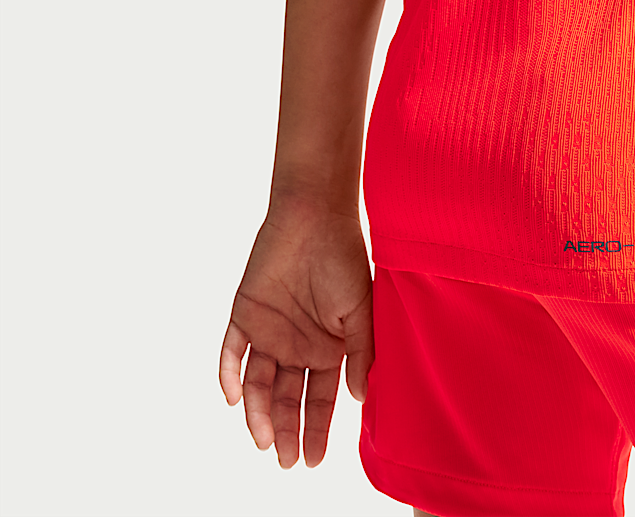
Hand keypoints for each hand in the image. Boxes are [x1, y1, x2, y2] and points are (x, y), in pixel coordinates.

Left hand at [219, 201, 373, 467]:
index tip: (314, 460)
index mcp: (328, 346)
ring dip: (258, 414)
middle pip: (287, 398)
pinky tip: (234, 400)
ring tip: (262, 441)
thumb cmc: (345, 257)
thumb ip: (360, 352)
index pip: (320, 398)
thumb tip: (360, 399)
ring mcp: (268, 330)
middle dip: (287, 431)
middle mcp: (297, 344)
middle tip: (286, 463)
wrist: (314, 214)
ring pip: (258, 384)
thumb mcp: (362, 309)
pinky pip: (231, 353)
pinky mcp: (244, 314)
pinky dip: (228, 376)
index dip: (317, 429)